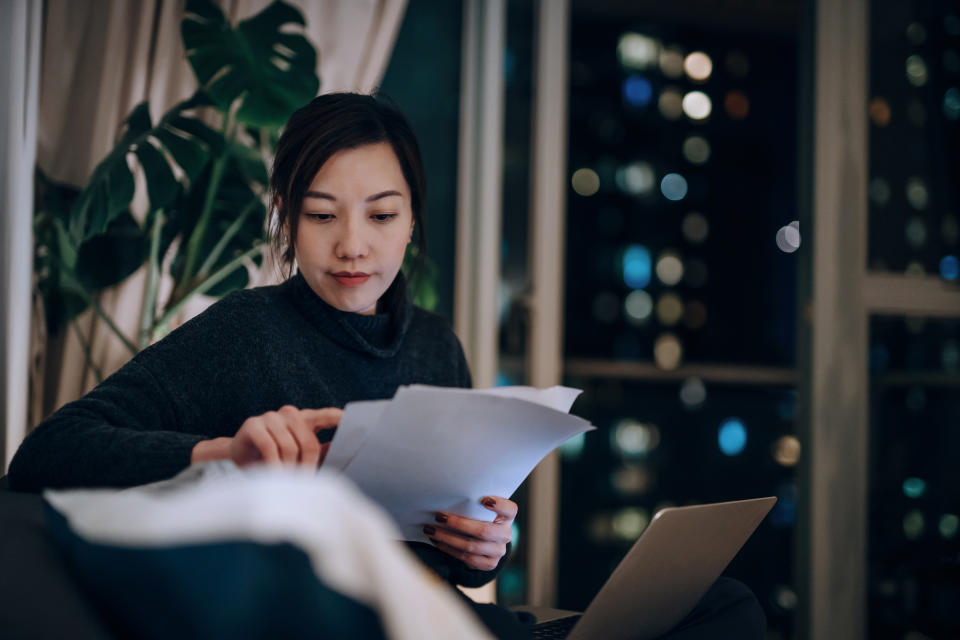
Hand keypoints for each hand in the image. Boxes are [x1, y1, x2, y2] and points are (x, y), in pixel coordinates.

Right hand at [191, 406, 341, 467]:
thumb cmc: (274, 459)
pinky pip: (270, 447)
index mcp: (304, 419)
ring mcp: (270, 417)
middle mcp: (288, 414)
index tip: (355, 423)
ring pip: (289, 446)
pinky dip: (273, 464)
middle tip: (302, 483)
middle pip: (308, 441)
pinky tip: (272, 474)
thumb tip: (344, 450)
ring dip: (287, 468)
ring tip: (283, 479)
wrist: (237, 461)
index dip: (340, 419)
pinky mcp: (253, 424)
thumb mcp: (298, 455)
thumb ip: (319, 451)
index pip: (326, 415)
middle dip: (306, 466)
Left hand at [423, 496, 517, 570]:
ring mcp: (499, 551)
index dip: (499, 505)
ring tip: (431, 530)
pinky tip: (438, 542)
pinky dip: (449, 550)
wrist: (485, 543)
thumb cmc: (479, 518)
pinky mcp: (489, 564)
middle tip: (439, 516)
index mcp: (507, 517)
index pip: (510, 510)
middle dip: (458, 524)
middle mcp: (506, 534)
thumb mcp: (482, 510)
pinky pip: (467, 558)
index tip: (484, 500)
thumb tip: (446, 496)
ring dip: (447, 538)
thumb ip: (473, 505)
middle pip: (484, 531)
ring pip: (471, 546)